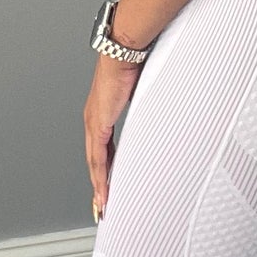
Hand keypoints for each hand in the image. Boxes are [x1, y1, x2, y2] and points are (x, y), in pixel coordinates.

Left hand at [84, 55, 138, 219]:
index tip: (109, 185)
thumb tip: (162, 109)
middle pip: (95, 160)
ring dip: (99, 186)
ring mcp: (94, 122)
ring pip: (94, 163)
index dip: (105, 169)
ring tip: (103, 206)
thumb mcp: (143, 91)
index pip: (103, 148)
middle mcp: (94, 119)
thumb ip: (149, 105)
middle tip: (103, 205)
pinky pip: (98, 158)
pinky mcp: (98, 124)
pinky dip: (100, 177)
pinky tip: (103, 192)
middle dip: (99, 185)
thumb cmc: (134, 63)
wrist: (125, 51)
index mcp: (103, 112)